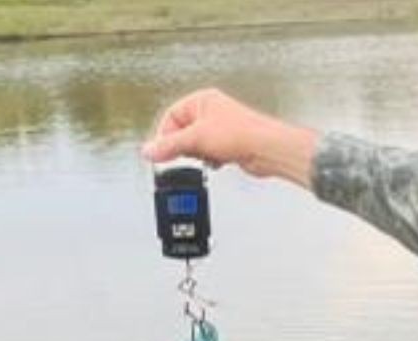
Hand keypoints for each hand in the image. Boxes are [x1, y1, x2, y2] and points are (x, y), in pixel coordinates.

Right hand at [141, 88, 318, 187]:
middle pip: (182, 132)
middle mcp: (211, 111)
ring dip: (198, 155)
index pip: (171, 116)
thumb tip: (148, 151)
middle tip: (184, 157)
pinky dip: (210, 160)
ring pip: (196, 145)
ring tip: (206, 158)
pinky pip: (209, 154)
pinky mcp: (229, 145)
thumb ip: (169, 146)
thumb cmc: (242, 134)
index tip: (161, 152)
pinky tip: (216, 163)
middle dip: (183, 147)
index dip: (165, 135)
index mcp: (201, 100)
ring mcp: (221, 129)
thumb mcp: (196, 139)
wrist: (269, 150)